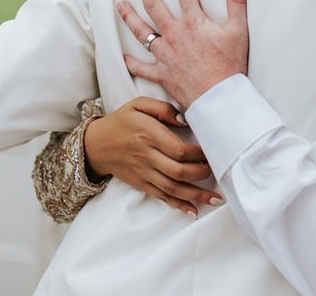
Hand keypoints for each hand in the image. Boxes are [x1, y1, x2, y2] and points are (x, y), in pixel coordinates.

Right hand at [83, 96, 222, 215]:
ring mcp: (144, 173)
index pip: (178, 150)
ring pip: (172, 189)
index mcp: (148, 134)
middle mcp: (146, 157)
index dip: (198, 154)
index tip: (212, 151)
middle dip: (201, 174)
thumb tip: (185, 120)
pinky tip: (194, 211)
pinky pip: (162, 197)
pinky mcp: (141, 184)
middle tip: (219, 171)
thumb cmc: (122, 121)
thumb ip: (163, 109)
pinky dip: (178, 205)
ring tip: (216, 200)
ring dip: (196, 196)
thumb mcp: (139, 104)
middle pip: (178, 172)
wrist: (96, 144)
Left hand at [118, 0, 248, 108]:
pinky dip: (133, 63)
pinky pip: (143, 68)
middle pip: (155, 6)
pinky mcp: (163, 74)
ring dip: (130, 17)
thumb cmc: (230, 65)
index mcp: (193, 22)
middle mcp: (174, 35)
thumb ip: (237, 1)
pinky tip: (125, 58)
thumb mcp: (238, 30)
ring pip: (142, 32)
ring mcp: (166, 55)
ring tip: (120, 5)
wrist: (218, 99)